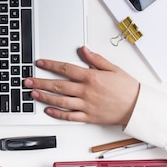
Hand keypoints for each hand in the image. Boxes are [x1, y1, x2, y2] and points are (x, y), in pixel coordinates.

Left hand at [23, 46, 139, 124]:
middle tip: (27, 81)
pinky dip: (58, 114)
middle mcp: (87, 91)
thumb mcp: (113, 68)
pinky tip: (48, 110)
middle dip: (40, 82)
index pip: (66, 69)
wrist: (138, 107)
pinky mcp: (89, 117)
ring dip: (45, 97)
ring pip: (61, 101)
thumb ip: (96, 59)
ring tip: (33, 94)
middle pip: (58, 85)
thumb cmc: (128, 88)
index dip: (50, 65)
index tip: (40, 63)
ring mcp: (86, 105)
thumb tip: (83, 49)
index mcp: (92, 77)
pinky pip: (70, 116)